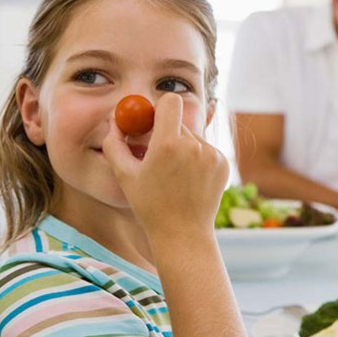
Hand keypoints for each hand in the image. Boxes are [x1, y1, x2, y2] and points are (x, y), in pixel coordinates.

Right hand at [102, 93, 228, 242]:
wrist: (183, 234)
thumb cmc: (149, 206)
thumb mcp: (124, 175)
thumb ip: (115, 143)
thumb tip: (115, 121)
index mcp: (169, 144)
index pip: (170, 101)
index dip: (160, 108)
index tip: (151, 122)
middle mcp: (194, 145)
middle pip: (178, 122)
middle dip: (166, 132)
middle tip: (156, 154)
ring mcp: (212, 154)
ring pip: (192, 136)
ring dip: (181, 147)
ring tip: (173, 175)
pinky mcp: (223, 163)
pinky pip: (205, 149)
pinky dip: (195, 159)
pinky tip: (188, 181)